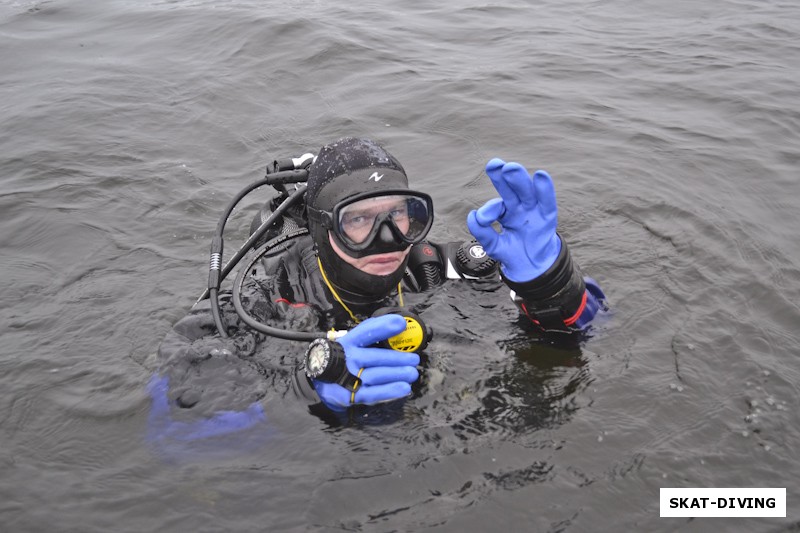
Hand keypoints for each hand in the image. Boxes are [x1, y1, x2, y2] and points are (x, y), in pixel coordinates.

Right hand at [313, 314, 419, 410]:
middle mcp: (348, 358)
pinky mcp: (351, 395)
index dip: (384, 327)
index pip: (366, 332)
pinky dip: (390, 391)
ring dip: (397, 374)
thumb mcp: (355, 340)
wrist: (323, 378)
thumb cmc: (347, 355)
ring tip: (412, 373)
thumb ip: (373, 330)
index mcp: (349, 341)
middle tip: (414, 359)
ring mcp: (349, 377)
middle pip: (375, 357)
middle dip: (397, 358)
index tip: (401, 324)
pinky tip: (404, 388)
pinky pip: (373, 394)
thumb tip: (399, 322)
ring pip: (376, 376)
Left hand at [467, 158, 561, 281]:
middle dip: (502, 177)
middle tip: (494, 165)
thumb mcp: (494, 245)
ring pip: (526, 191)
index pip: (497, 205)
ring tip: (510, 168)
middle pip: (511, 189)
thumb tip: (472, 216)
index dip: (490, 208)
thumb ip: (483, 232)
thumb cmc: (512, 252)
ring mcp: (534, 209)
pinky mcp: (548, 216)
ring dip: (519, 179)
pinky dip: (545, 189)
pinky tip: (540, 176)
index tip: (483, 218)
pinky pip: (547, 201)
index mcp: (505, 211)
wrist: (531, 267)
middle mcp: (519, 206)